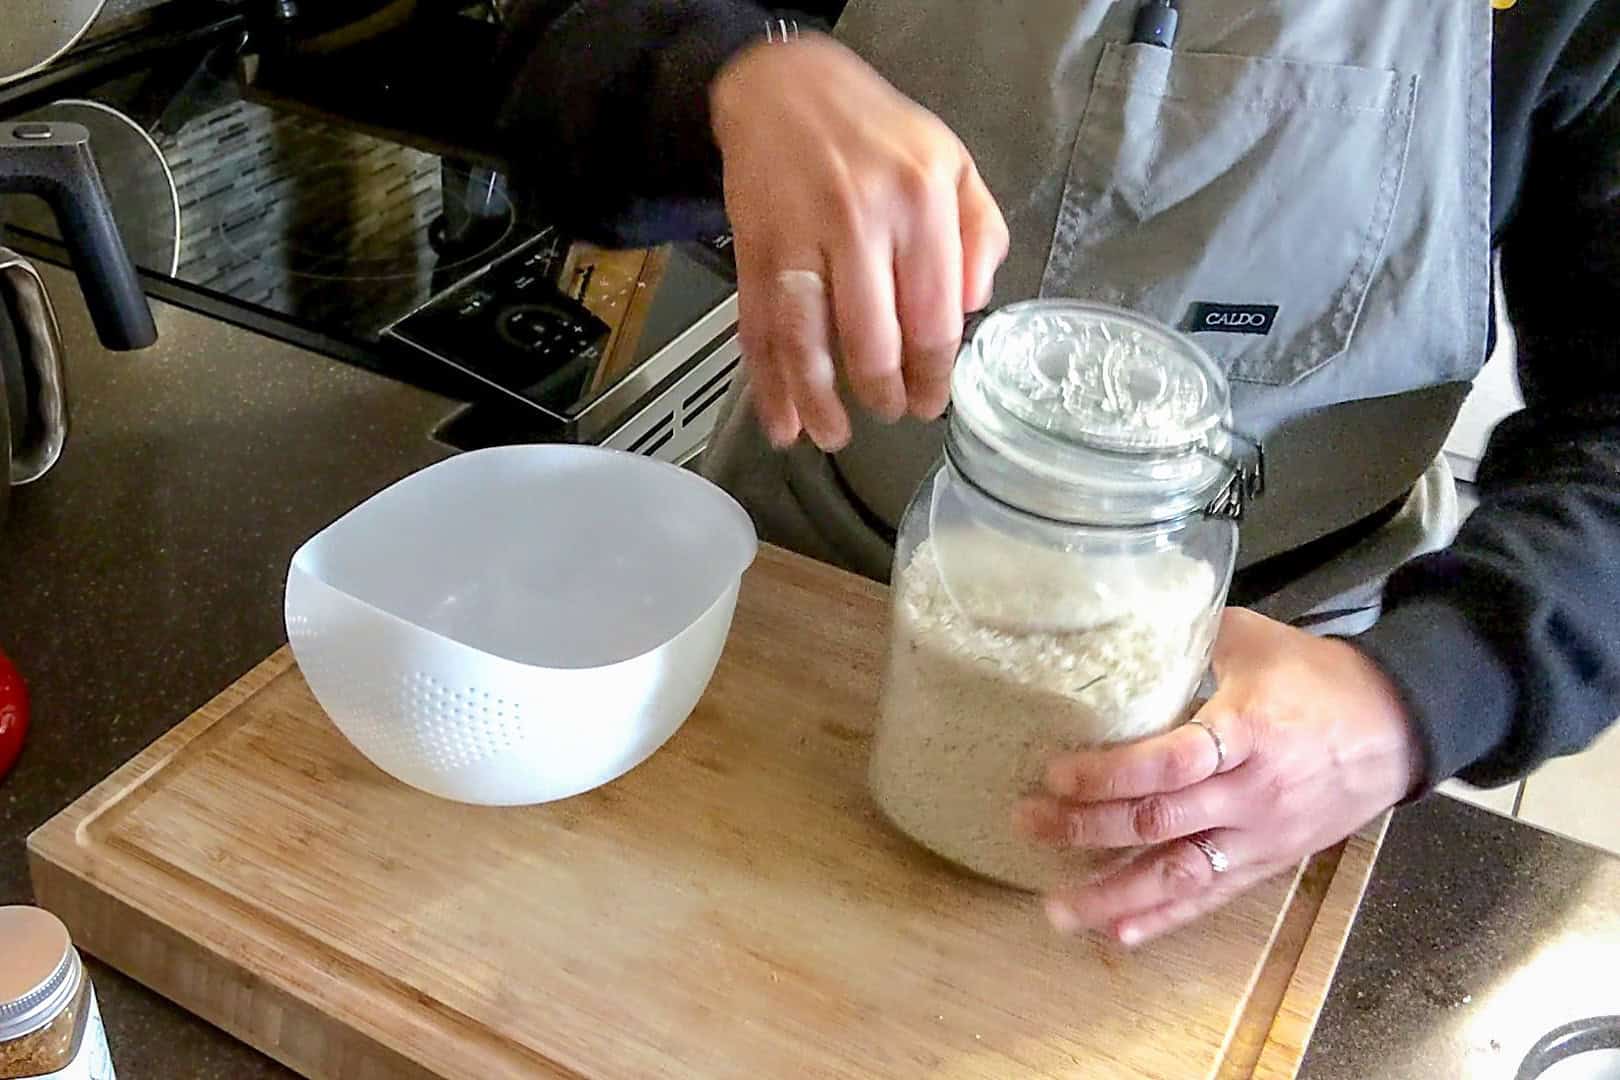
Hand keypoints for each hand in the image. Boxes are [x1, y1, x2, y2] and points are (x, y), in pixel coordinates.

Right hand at [710, 35, 1008, 450]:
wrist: (784, 88)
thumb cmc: (876, 131)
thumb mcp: (953, 162)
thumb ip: (979, 233)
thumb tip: (973, 306)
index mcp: (918, 202)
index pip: (933, 315)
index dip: (934, 372)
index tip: (933, 400)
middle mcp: (858, 221)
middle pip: (872, 340)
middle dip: (885, 393)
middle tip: (894, 412)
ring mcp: (799, 238)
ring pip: (807, 342)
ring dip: (821, 402)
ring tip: (833, 436)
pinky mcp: (755, 250)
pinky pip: (759, 329)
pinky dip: (767, 382)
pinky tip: (780, 420)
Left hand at [1017, 608, 1423, 945]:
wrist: (1399, 727)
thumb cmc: (1319, 677)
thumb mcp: (1255, 640)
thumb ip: (1190, 635)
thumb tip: (1121, 619)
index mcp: (1247, 731)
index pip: (1170, 761)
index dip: (1110, 774)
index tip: (1056, 775)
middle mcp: (1251, 793)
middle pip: (1161, 821)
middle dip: (1087, 828)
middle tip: (1027, 824)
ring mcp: (1260, 837)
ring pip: (1180, 874)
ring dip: (1114, 894)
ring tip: (1054, 909)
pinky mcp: (1268, 864)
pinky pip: (1211, 898)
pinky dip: (1163, 919)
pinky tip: (1117, 932)